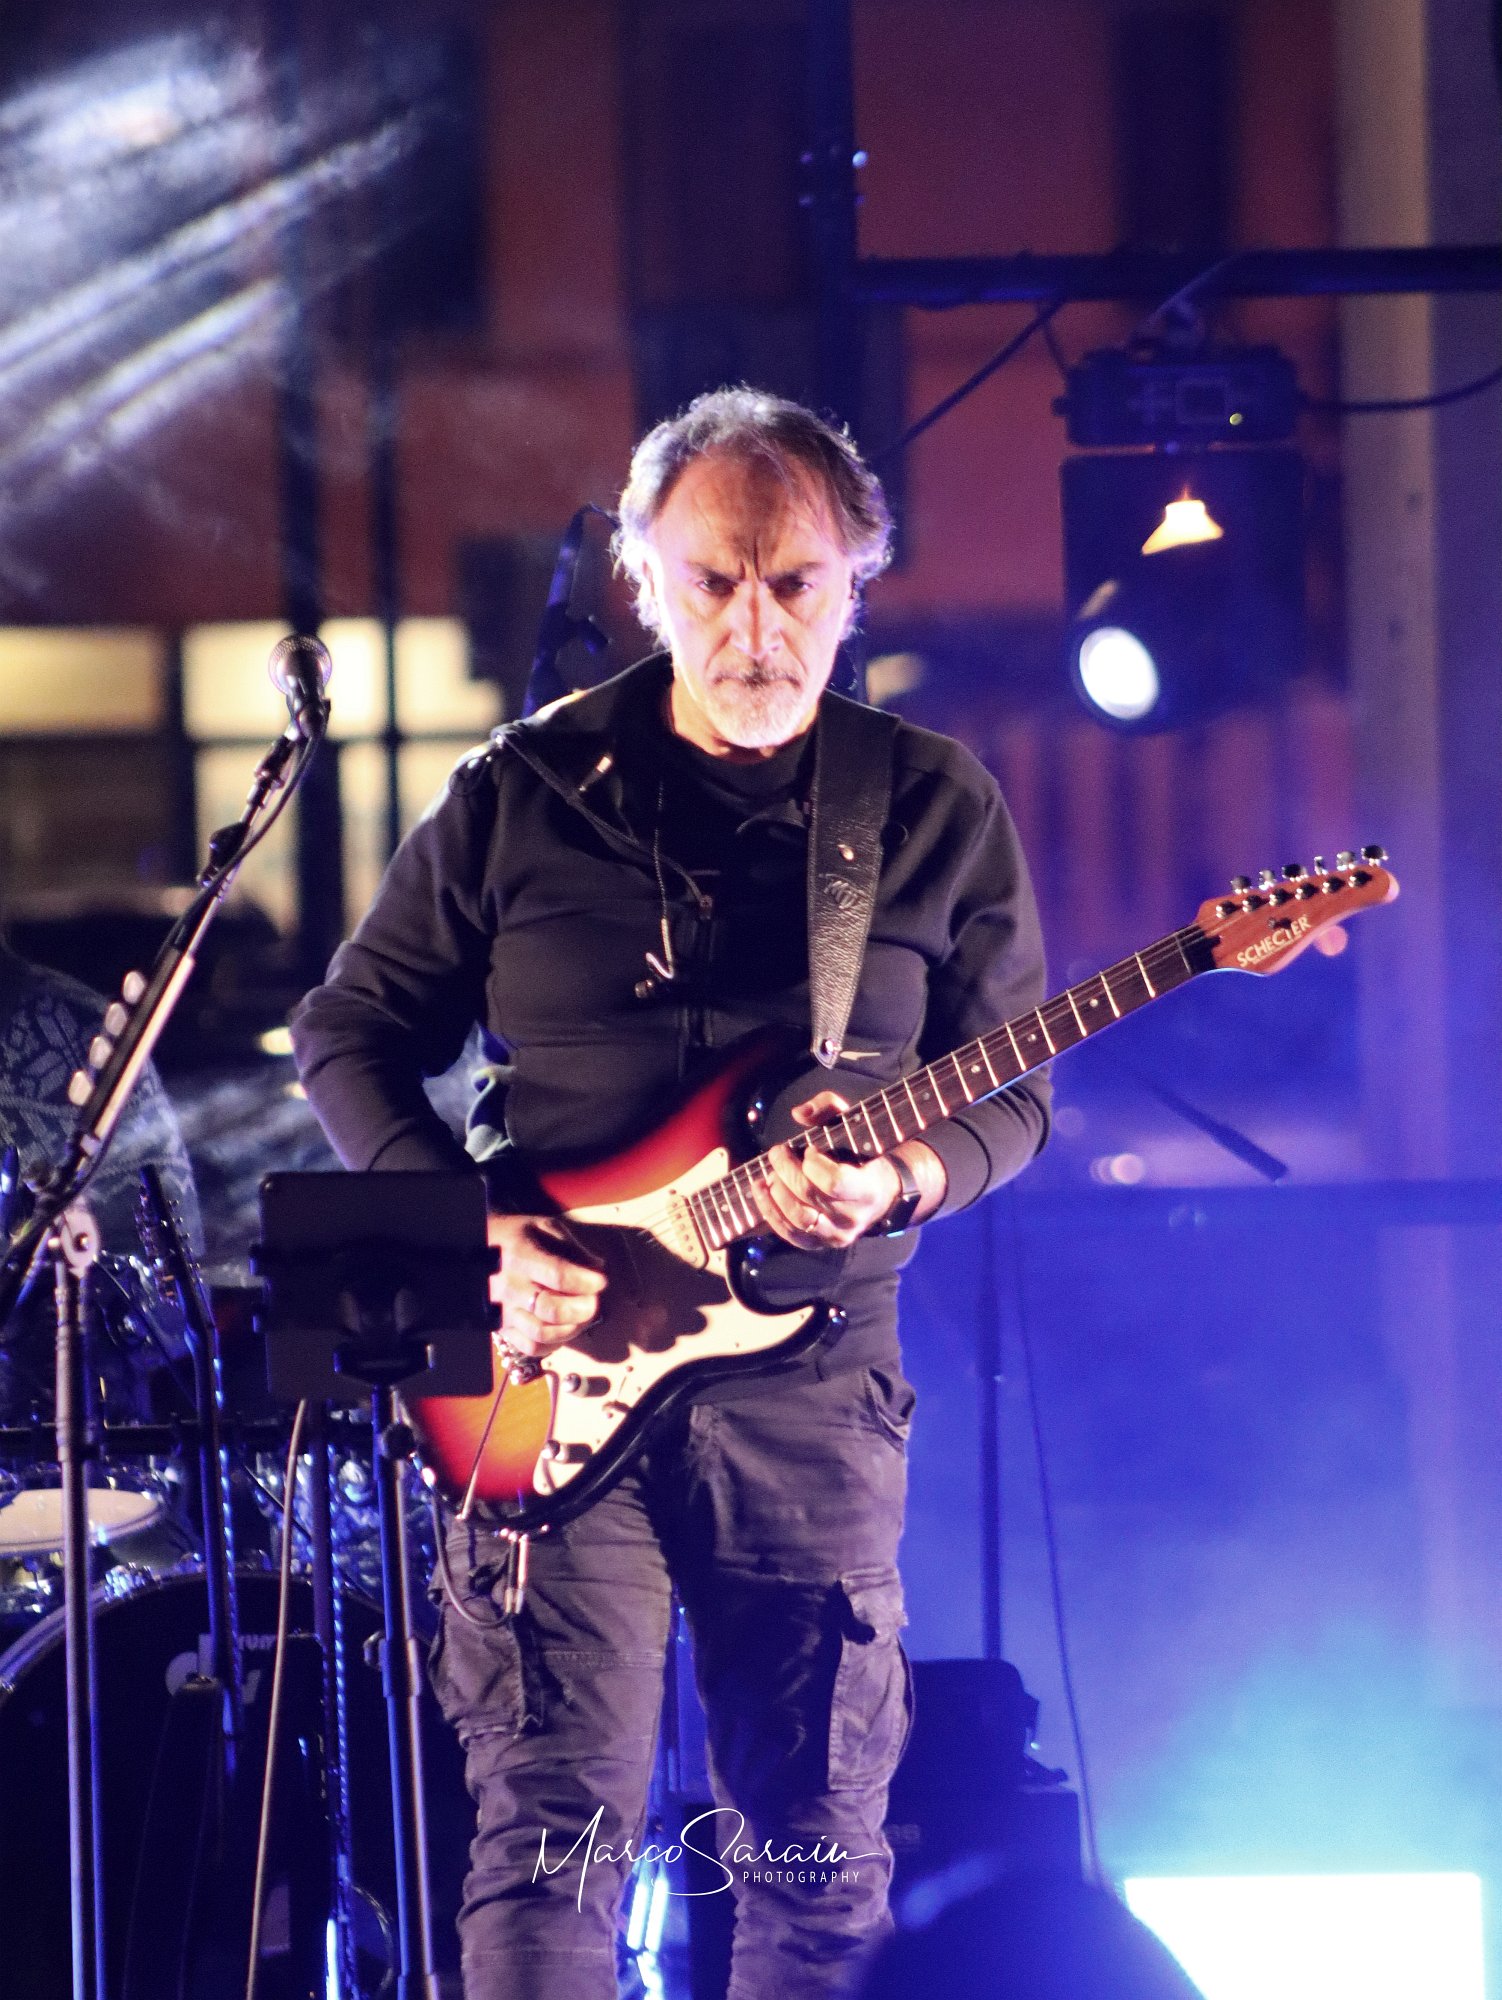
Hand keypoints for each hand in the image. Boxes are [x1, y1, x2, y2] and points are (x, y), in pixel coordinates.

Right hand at [487, 1212, 606, 1358]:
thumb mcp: (544, 1227)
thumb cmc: (517, 1236)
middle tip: (593, 1299)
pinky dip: (553, 1344)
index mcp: (520, 1255)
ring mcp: (504, 1310)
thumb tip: (597, 1268)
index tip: (600, 1280)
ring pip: (542, 1333)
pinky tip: (563, 1329)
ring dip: (571, 1328)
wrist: (480, 1249)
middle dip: (583, 1308)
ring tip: (581, 1316)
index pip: (558, 1276)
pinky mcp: (503, 1327)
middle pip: (552, 1310)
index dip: (586, 1281)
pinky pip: (530, 1347)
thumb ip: (572, 1246)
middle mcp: (509, 1286)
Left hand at [753, 1090, 905, 1251]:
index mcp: (867, 1190)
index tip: (809, 1149)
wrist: (881, 1195)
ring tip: (771, 1173)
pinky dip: (770, 1212)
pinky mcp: (820, 1244)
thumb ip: (828, 1107)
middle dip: (786, 1170)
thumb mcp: (854, 1124)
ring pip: (797, 1218)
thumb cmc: (863, 1156)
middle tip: (778, 1153)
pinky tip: (762, 1191)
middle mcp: (852, 1218)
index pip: (834, 1182)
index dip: (814, 1163)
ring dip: (776, 1192)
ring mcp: (836, 1235)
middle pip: (809, 1195)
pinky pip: (790, 1234)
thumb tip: (798, 1113)